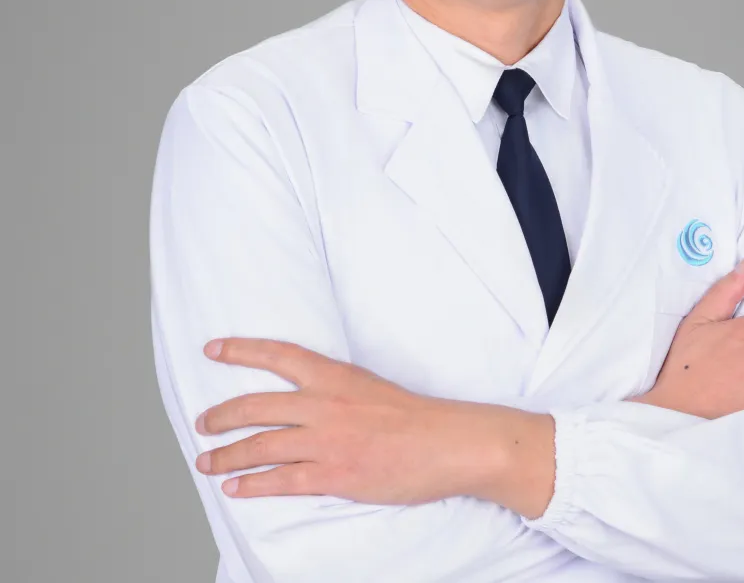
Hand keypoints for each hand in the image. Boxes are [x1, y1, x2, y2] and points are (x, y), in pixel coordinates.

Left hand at [192, 337, 554, 517]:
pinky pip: (281, 480)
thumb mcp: (370, 387)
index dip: (242, 350)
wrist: (447, 442)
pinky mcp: (333, 475)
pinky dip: (252, 484)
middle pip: (256, 405)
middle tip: (202, 423)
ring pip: (260, 445)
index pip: (279, 354)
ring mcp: (326, 441)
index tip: (213, 349)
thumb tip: (308, 400)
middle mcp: (324, 404)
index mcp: (336, 376)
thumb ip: (336, 391)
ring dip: (226, 455)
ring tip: (206, 461)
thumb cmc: (414, 417)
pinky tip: (235, 488)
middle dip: (222, 416)